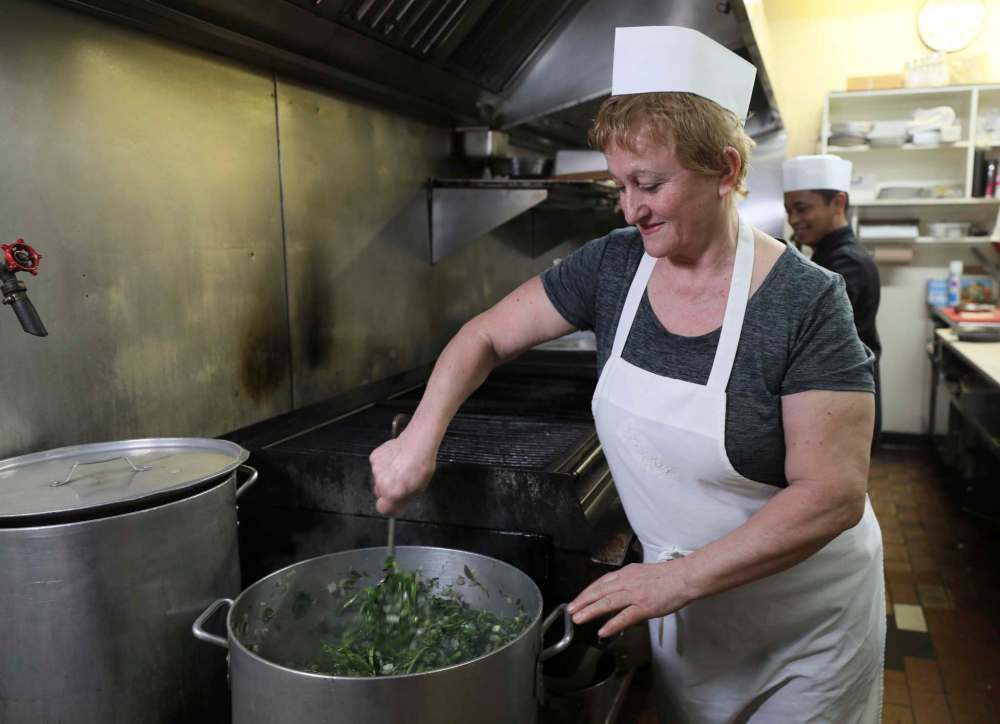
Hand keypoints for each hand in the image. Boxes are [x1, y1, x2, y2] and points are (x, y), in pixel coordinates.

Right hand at [369, 431, 436, 515]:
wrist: (418, 442)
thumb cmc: (422, 464)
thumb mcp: (419, 489)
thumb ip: (404, 500)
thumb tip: (397, 507)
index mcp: (393, 493)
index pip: (382, 509)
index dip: (389, 507)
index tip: (394, 504)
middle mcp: (381, 482)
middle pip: (380, 494)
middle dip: (388, 491)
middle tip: (400, 482)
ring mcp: (376, 469)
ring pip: (378, 479)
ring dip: (386, 477)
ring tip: (400, 468)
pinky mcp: (374, 458)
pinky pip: (377, 467)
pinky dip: (384, 465)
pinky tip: (395, 460)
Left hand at [567, 560, 692, 638]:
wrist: (686, 576)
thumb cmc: (669, 576)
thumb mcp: (643, 573)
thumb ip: (629, 581)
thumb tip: (618, 590)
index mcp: (626, 573)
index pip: (601, 582)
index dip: (587, 592)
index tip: (578, 599)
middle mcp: (627, 581)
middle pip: (599, 591)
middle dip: (582, 601)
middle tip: (570, 610)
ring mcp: (635, 594)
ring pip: (607, 602)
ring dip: (590, 611)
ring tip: (578, 619)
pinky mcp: (645, 606)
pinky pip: (625, 616)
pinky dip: (612, 624)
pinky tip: (603, 631)